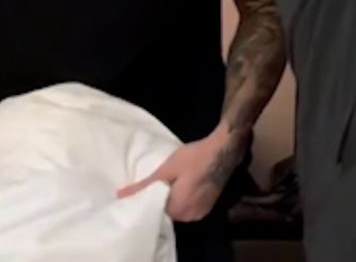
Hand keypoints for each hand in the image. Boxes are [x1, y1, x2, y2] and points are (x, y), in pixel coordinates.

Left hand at [117, 130, 242, 221]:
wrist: (224, 150)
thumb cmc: (194, 157)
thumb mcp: (166, 169)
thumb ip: (144, 186)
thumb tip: (119, 196)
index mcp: (177, 210)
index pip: (153, 212)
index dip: (146, 202)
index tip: (141, 192)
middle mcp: (189, 217)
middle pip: (166, 213)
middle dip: (159, 201)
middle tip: (154, 185)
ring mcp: (200, 213)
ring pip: (177, 210)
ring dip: (172, 200)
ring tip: (168, 184)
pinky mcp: (208, 206)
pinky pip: (188, 208)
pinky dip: (183, 199)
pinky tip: (182, 186)